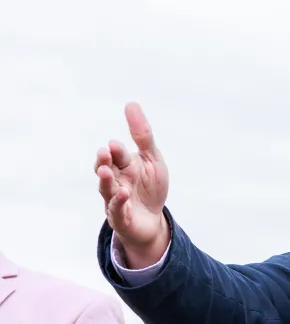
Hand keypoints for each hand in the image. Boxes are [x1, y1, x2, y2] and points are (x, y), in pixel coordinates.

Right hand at [95, 102, 170, 266]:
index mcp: (122, 165)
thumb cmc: (150, 187)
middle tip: (104, 152)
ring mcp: (114, 199)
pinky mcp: (120, 217)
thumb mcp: (152, 159)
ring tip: (105, 171)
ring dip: (105, 180)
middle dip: (104, 161)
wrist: (152, 220)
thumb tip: (130, 103)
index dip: (116, 150)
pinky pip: (117, 209)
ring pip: (106, 189)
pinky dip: (118, 202)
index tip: (115, 144)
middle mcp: (114, 180)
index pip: (117, 154)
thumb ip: (142, 135)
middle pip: (106, 169)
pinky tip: (123, 193)